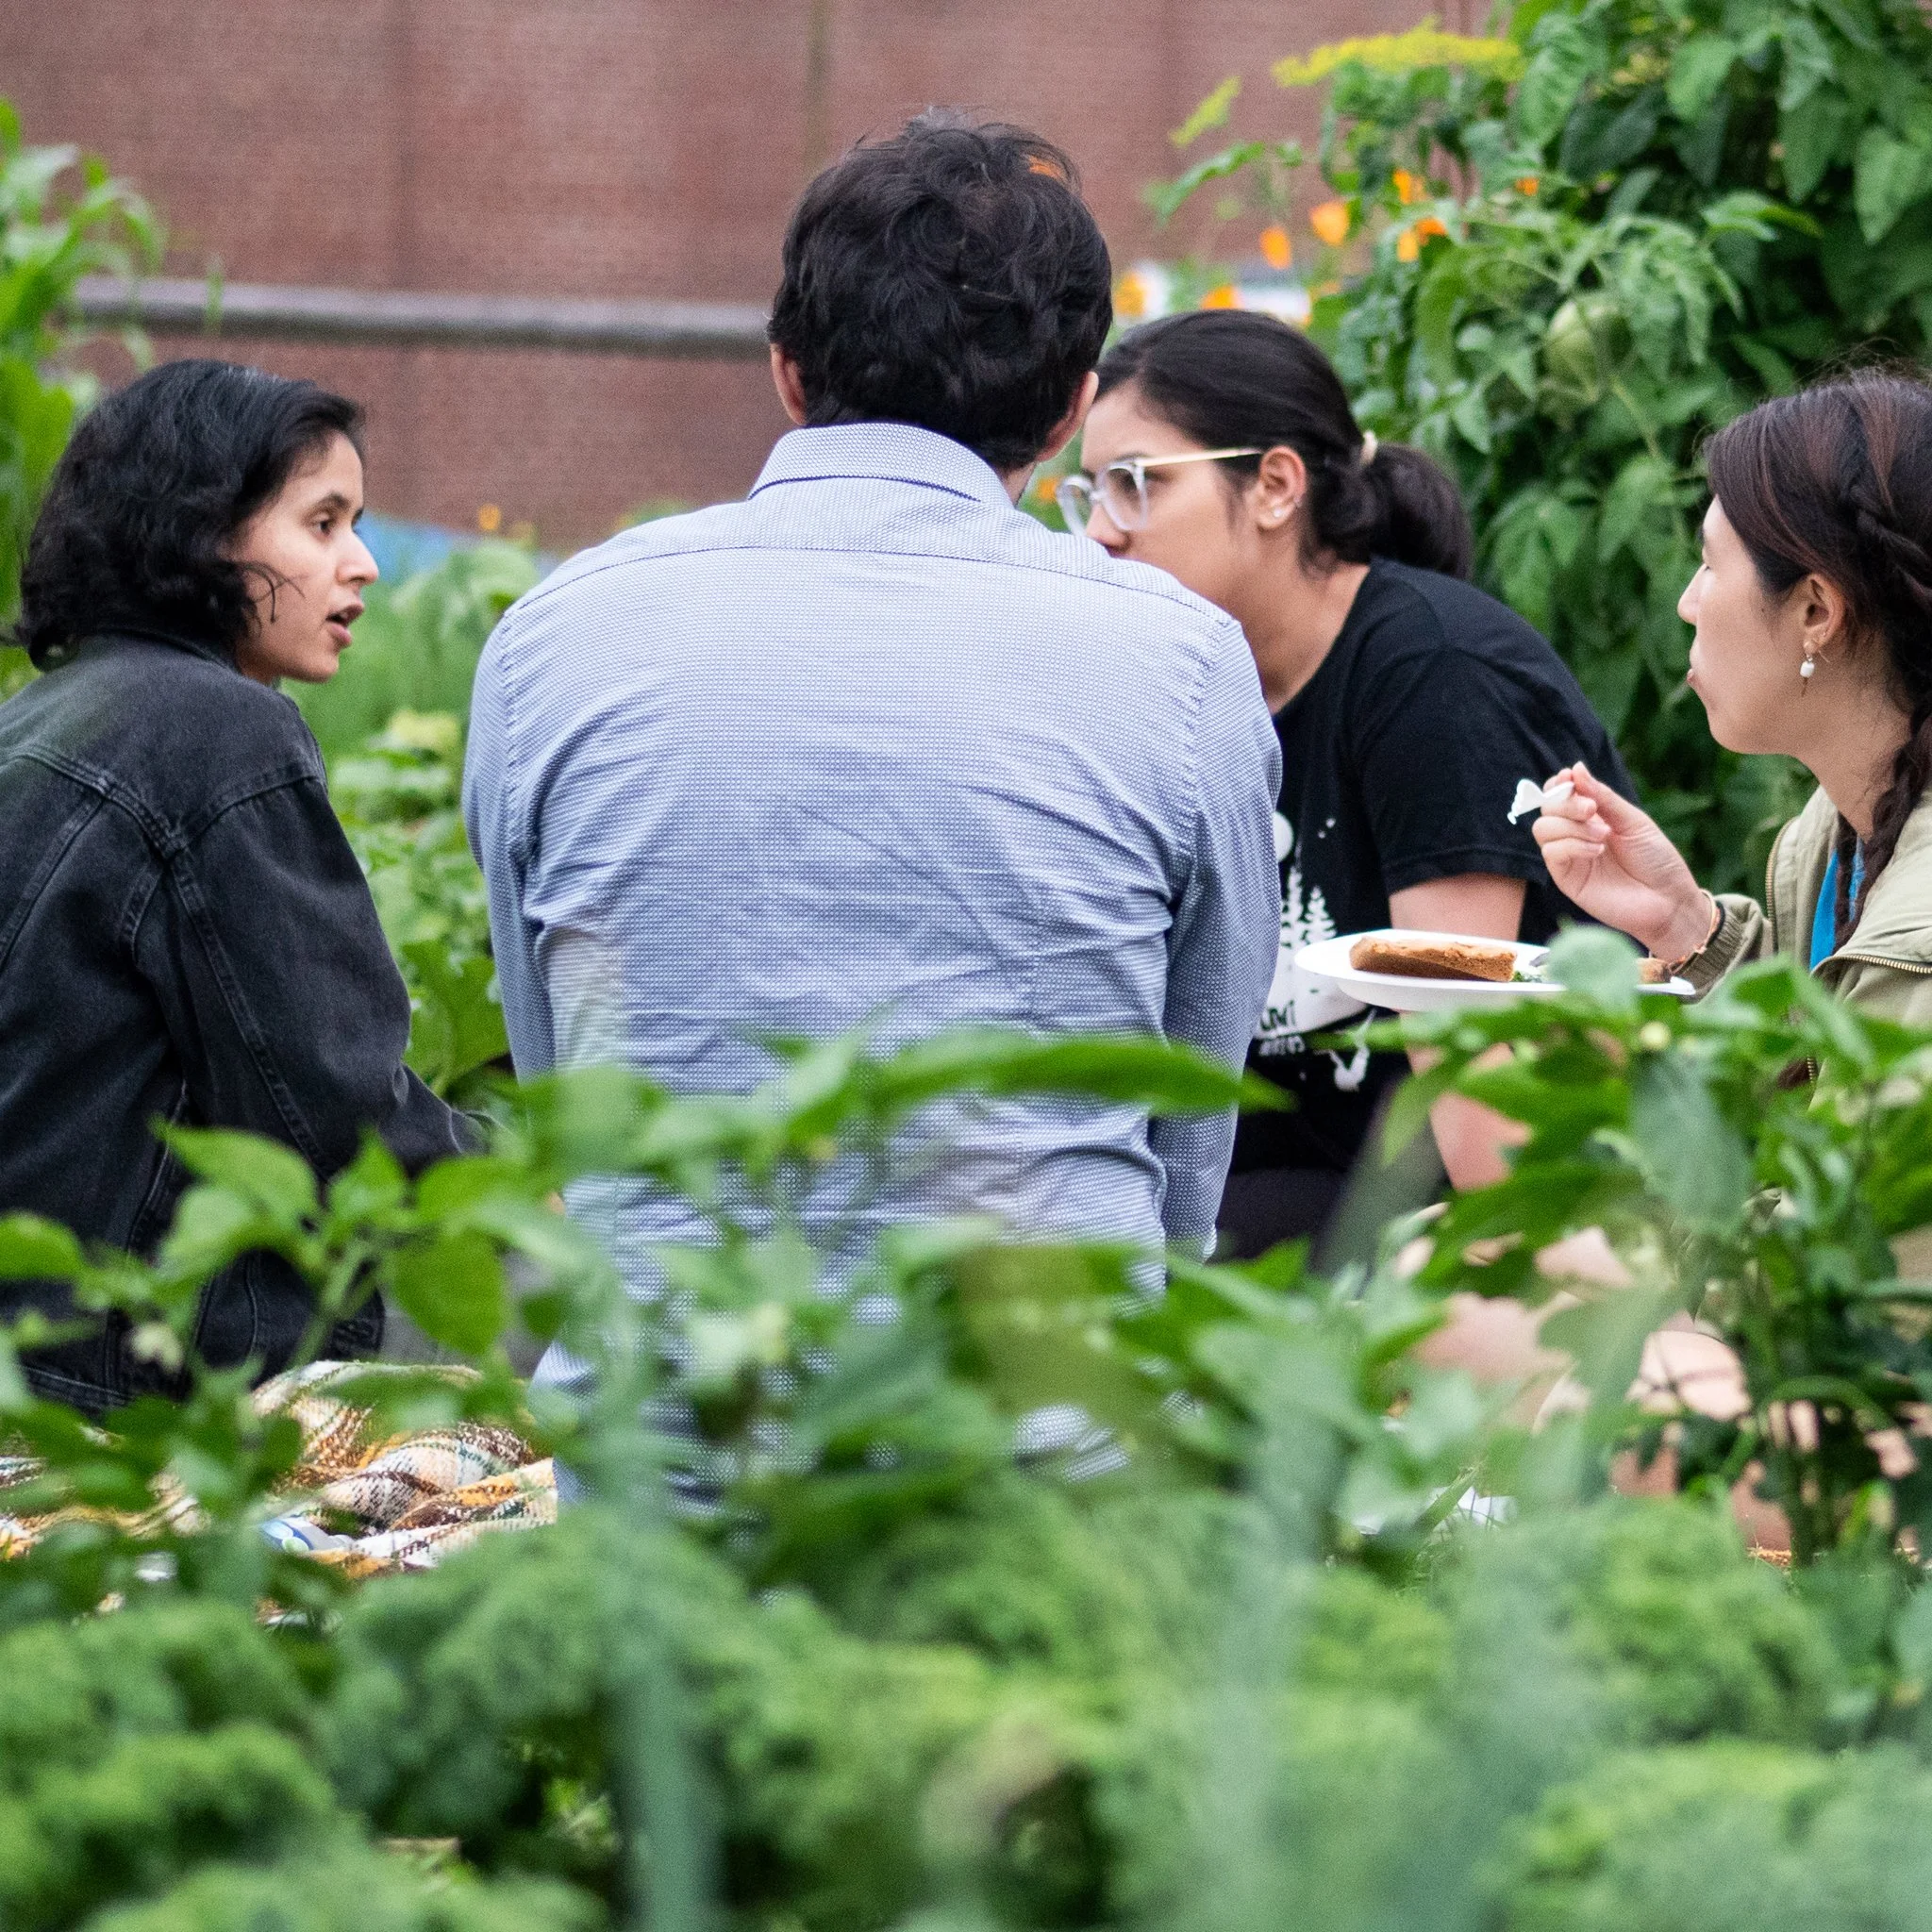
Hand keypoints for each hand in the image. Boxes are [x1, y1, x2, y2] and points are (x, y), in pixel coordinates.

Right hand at [1531, 762, 1709, 958]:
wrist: (1668, 899)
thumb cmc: (1656, 859)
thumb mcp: (1632, 820)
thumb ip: (1603, 797)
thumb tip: (1575, 769)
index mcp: (1592, 818)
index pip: (1560, 795)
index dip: (1559, 784)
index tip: (1569, 778)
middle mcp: (1576, 835)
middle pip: (1547, 808)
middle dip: (1565, 802)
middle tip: (1592, 809)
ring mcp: (1570, 857)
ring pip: (1543, 828)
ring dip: (1571, 825)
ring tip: (1602, 835)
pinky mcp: (1567, 879)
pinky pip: (1552, 853)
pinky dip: (1572, 845)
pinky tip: (1597, 851)